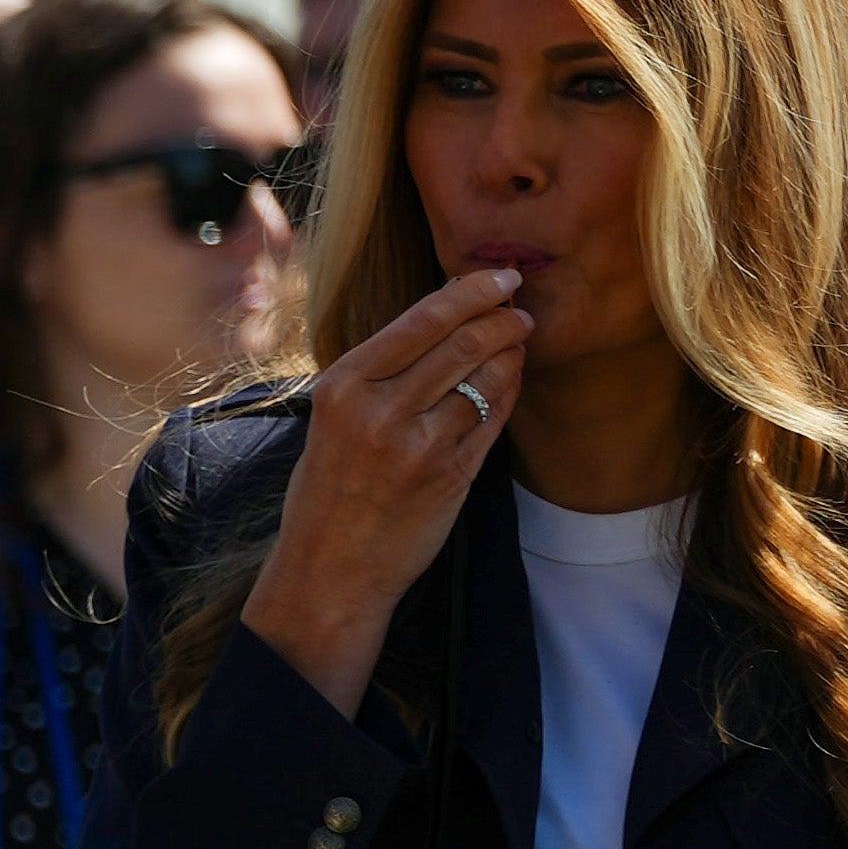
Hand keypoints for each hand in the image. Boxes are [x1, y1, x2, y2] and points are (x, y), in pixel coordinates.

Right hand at [236, 270, 528, 712]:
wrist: (329, 571)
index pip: (421, 319)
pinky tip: (509, 379)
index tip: (500, 277)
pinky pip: (495, 415)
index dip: (472, 290)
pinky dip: (510, 388)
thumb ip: (381, 370)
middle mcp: (379, 413)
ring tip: (519, 339)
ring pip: (488, 375)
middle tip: (519, 309)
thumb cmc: (328, 491)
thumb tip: (445, 306)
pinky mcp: (451, 474)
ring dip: (513, 349)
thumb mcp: (334, 421)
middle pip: (463, 341)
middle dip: (503, 315)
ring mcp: (418, 446)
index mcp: (342, 389)